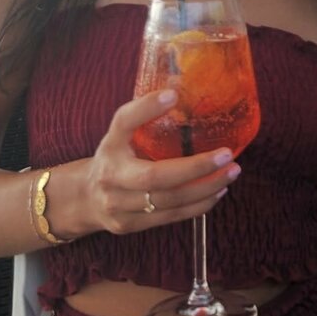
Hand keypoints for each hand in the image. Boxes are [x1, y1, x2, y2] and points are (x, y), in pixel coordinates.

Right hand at [80, 90, 239, 235]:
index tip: (173, 95)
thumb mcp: (121, 133)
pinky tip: (217, 191)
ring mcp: (118, 205)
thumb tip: (180, 90)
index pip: (124, 122)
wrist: (85, 198)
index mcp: (110, 144)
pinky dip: (198, 205)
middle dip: (195, 167)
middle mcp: (111, 176)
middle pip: (154, 176)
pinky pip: (170, 217)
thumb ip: (145, 117)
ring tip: (231, 173)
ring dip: (205, 188)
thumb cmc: (115, 157)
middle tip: (226, 154)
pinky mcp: (129, 225)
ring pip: (167, 201)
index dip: (146, 108)